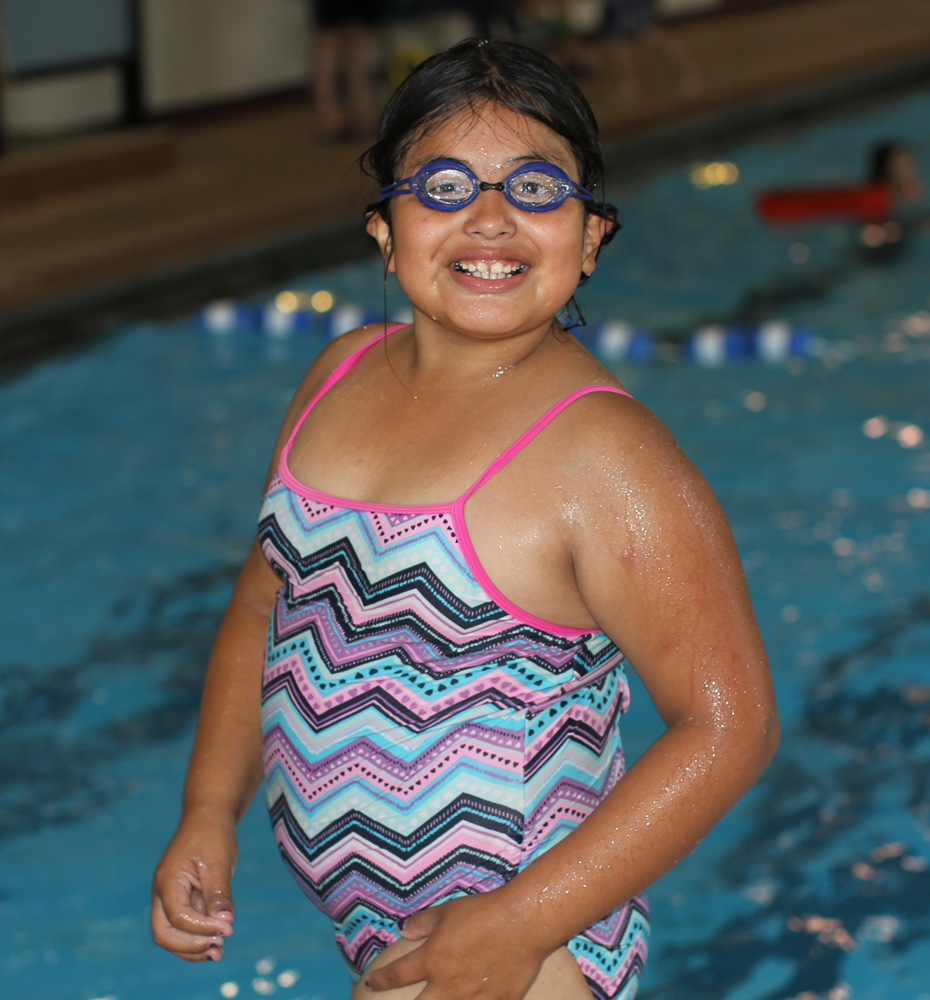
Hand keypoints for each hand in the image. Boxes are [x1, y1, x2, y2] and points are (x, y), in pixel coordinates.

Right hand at [151, 810, 237, 961]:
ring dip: (193, 946)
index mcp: (168, 882)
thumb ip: (219, 894)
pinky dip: (197, 935)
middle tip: (218, 949)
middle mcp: (164, 892)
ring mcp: (171, 896)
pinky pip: (185, 923)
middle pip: (165, 934)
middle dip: (190, 947)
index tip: (228, 930)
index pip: (179, 917)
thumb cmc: (213, 834)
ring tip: (219, 952)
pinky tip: (217, 939)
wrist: (209, 815)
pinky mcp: (182, 897)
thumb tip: (224, 923)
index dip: (202, 929)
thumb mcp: (219, 862)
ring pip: (173, 933)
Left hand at [364, 892, 546, 999]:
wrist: (522, 922)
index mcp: (433, 960)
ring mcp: (473, 998)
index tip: (370, 984)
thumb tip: (404, 929)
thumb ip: (423, 922)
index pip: (398, 975)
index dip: (381, 981)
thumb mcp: (448, 911)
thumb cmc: (484, 912)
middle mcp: (448, 985)